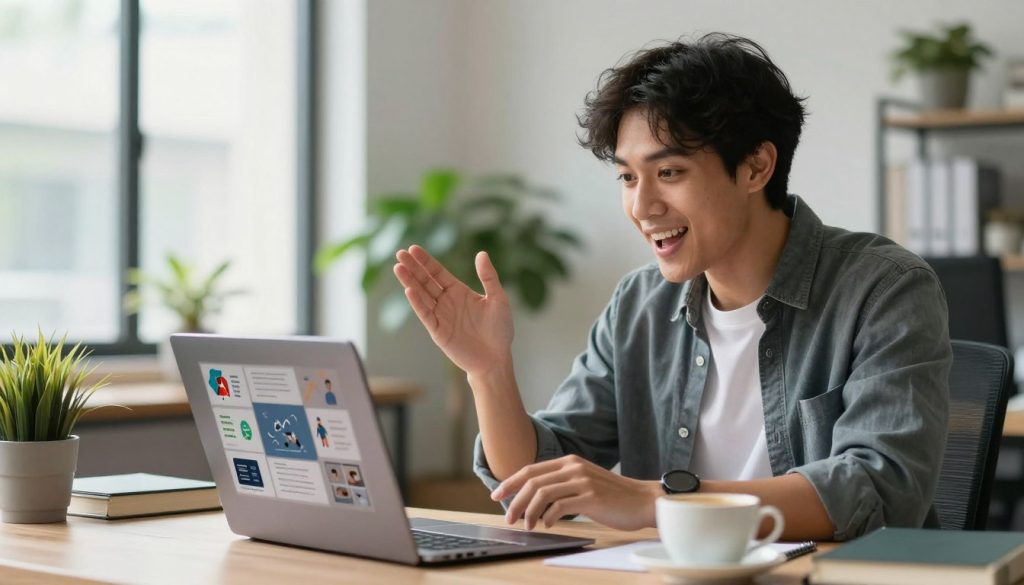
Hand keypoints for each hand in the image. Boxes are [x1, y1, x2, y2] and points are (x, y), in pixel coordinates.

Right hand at [393, 245, 513, 376]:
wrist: (496, 358)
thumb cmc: (500, 329)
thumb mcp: (498, 299)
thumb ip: (489, 277)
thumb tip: (481, 253)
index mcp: (458, 291)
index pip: (437, 272)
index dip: (425, 261)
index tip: (413, 248)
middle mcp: (446, 301)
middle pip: (425, 281)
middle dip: (413, 267)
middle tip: (400, 254)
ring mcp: (440, 316)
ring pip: (421, 295)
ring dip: (410, 282)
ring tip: (398, 267)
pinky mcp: (438, 331)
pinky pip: (425, 314)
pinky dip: (417, 303)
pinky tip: (409, 290)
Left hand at [490, 455, 661, 530]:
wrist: (642, 501)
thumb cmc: (612, 496)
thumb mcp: (583, 483)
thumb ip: (561, 485)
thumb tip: (533, 500)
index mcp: (569, 461)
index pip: (531, 469)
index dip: (510, 482)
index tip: (497, 495)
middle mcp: (573, 467)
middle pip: (532, 480)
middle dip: (515, 500)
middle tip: (508, 517)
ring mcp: (582, 480)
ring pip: (542, 493)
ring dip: (529, 511)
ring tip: (527, 525)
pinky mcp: (591, 496)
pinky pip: (559, 506)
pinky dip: (548, 517)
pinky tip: (548, 525)